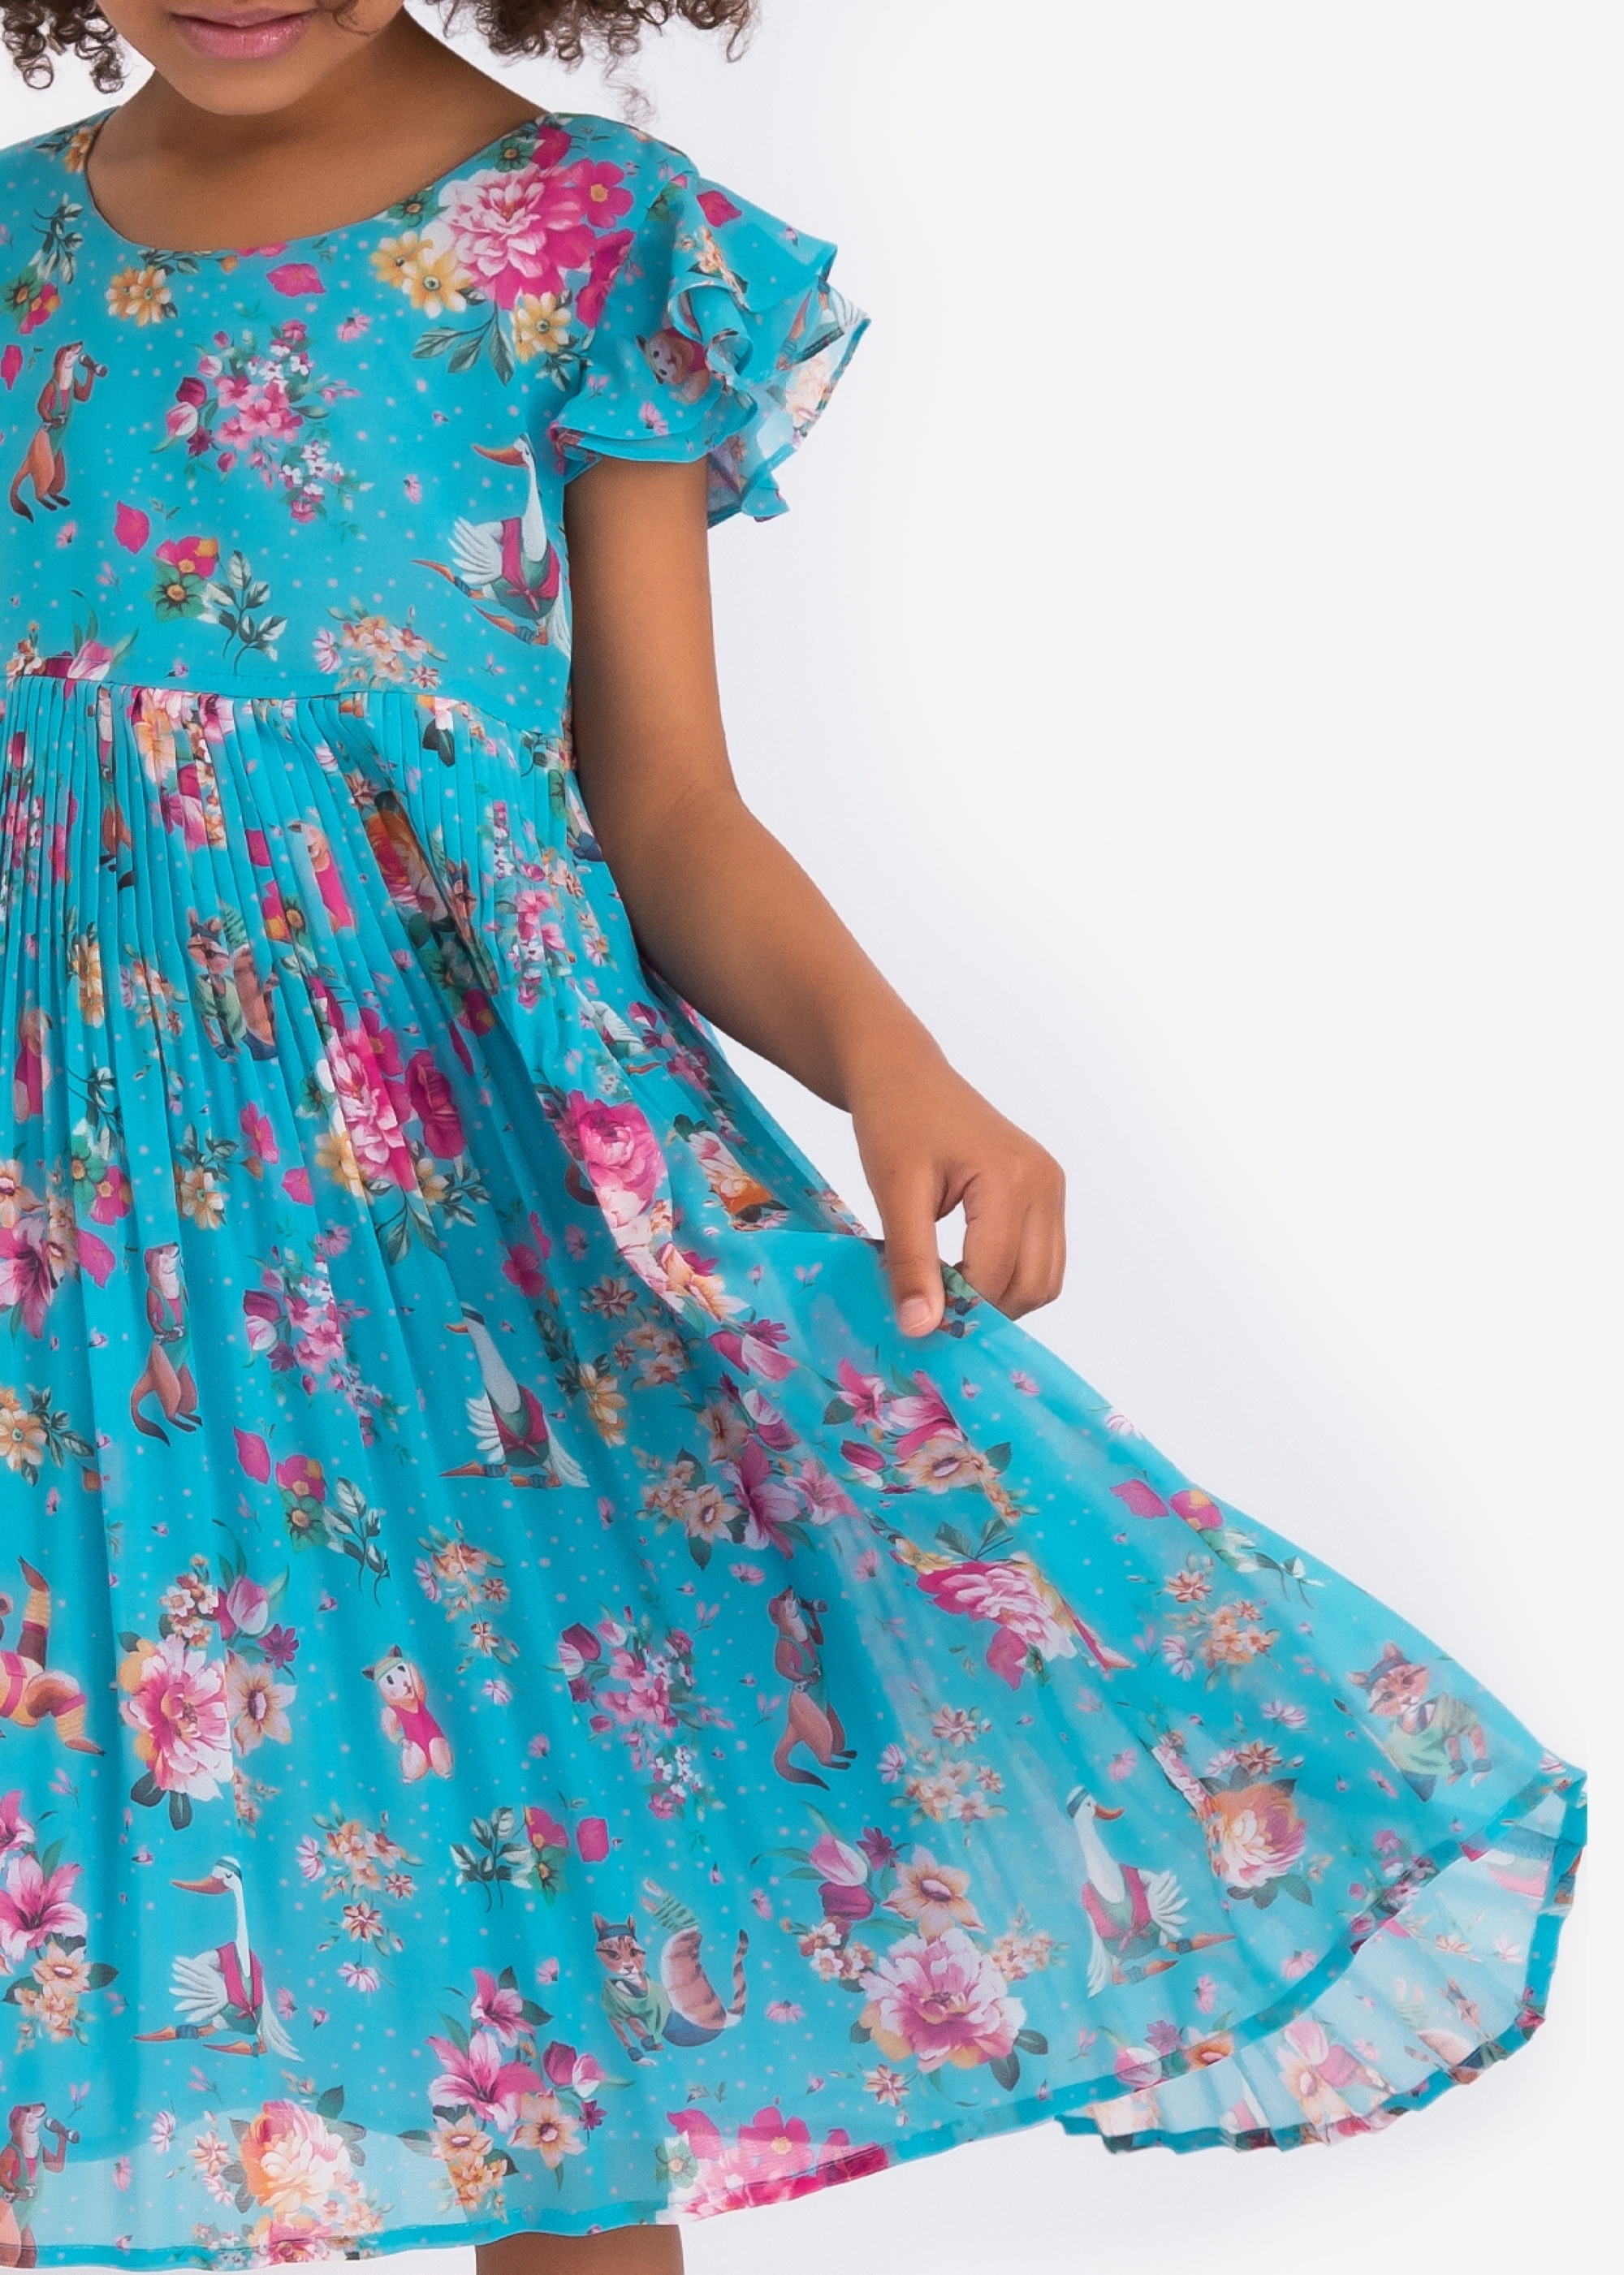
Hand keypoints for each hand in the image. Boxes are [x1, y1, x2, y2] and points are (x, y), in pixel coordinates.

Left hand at [852, 1060, 1066, 1336]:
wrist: (904, 1073)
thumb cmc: (894, 1120)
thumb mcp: (894, 1193)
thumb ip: (911, 1263)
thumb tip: (920, 1329)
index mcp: (1011, 1179)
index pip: (995, 1276)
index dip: (957, 1309)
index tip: (914, 1318)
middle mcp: (1045, 1182)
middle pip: (1032, 1286)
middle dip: (985, 1310)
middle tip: (930, 1308)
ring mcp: (1051, 1186)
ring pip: (1044, 1279)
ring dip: (1000, 1298)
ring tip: (946, 1286)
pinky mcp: (1046, 1190)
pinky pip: (1042, 1256)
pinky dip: (1009, 1275)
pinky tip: (964, 1267)